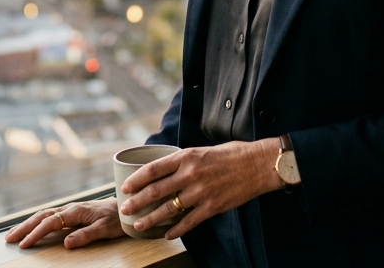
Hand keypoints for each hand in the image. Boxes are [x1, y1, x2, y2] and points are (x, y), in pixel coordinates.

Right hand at [4, 198, 123, 249]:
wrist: (125, 207)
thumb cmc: (117, 219)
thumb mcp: (104, 229)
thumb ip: (85, 236)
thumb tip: (65, 244)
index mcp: (75, 211)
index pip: (50, 222)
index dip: (36, 233)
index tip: (24, 244)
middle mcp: (69, 208)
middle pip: (41, 216)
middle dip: (23, 227)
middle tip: (8, 239)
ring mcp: (69, 209)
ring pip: (43, 215)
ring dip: (27, 224)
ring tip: (13, 234)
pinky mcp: (71, 212)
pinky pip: (49, 216)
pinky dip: (36, 221)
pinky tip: (29, 226)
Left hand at [119, 139, 283, 238]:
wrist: (259, 164)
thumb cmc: (232, 154)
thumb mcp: (202, 150)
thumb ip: (183, 161)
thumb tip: (163, 169)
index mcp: (186, 156)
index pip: (153, 169)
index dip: (135, 180)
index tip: (124, 187)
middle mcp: (191, 174)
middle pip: (155, 191)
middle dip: (137, 202)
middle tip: (125, 210)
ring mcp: (201, 192)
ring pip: (169, 210)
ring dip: (151, 220)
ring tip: (139, 226)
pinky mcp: (212, 207)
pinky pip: (189, 222)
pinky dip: (176, 230)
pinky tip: (167, 235)